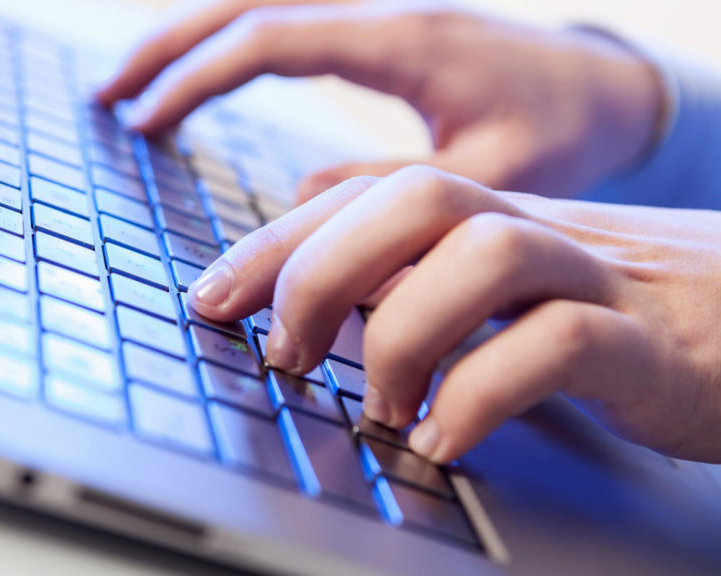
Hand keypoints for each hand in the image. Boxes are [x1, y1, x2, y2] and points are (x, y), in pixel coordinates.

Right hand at [97, 0, 662, 202]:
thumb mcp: (490, 176)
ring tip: (130, 84)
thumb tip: (299, 197)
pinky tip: (199, 74)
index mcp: (401, 38)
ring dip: (188, 37)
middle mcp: (378, 9)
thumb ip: (392, 190)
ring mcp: (373, 11)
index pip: (269, 38)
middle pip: (245, 2)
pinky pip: (283, 20)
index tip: (145, 122)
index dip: (196, 77)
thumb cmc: (558, 132)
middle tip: (108, 96)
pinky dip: (228, 43)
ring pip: (257, 2)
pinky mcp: (373, 27)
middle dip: (166, 47)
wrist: (604, 88)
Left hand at [187, 166, 720, 463]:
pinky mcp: (652, 346)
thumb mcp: (507, 281)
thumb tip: (313, 268)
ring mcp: (595, 280)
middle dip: (320, 271)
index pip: (364, 197)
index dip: (274, 242)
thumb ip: (415, 268)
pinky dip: (484, 393)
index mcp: (490, 217)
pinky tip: (447, 439)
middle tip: (285, 351)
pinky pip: (561, 345)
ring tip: (381, 407)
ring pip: (482, 255)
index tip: (209, 297)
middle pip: (413, 201)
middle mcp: (533, 232)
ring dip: (401, 334)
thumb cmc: (621, 306)